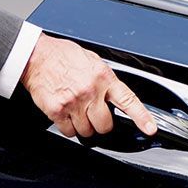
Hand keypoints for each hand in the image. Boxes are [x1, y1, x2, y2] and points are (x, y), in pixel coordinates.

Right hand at [21, 33, 156, 138]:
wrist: (37, 56)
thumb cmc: (63, 56)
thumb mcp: (92, 61)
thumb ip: (105, 79)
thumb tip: (114, 96)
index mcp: (103, 77)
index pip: (128, 100)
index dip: (141, 117)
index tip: (150, 129)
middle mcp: (91, 91)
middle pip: (105, 125)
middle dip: (100, 123)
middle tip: (92, 113)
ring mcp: (74, 102)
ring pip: (86, 131)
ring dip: (82, 125)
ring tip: (75, 109)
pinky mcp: (57, 111)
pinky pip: (68, 131)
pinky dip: (67, 127)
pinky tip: (65, 113)